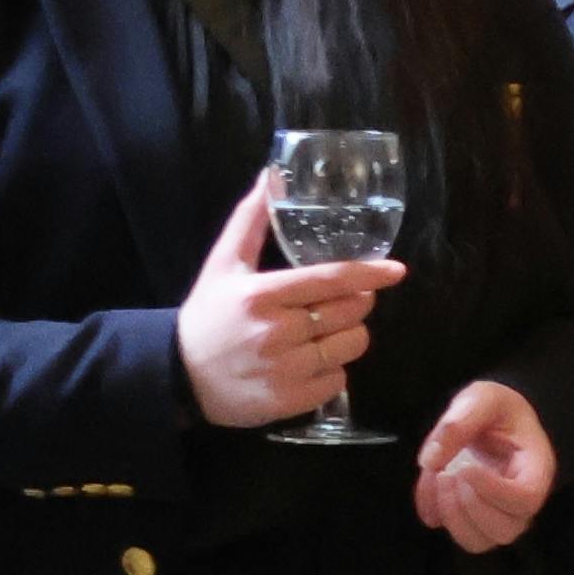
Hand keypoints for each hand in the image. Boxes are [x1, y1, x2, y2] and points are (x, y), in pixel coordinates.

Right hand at [171, 169, 388, 430]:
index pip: (331, 280)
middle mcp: (276, 332)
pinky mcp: (291, 400)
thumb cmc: (207, 316)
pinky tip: (307, 362)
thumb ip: (251, 221)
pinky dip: (332, 370)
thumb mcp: (222, 265)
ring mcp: (286, 369)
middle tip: (336, 303)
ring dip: (347, 336)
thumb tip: (272, 174)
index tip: (397, 271)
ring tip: (321, 333)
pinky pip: (339, 379)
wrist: (176, 377)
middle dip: (354, 304)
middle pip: (350, 312)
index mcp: (261, 296)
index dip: (370, 274)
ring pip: (351, 345)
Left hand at [414, 378, 558, 552]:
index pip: (526, 499)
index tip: (465, 468)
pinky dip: (434, 514)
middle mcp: (521, 501)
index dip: (493, 491)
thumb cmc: (500, 409)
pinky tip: (430, 486)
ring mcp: (498, 514)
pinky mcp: (473, 519)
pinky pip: (455, 533)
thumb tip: (431, 458)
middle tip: (450, 473)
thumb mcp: (485, 398)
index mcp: (536, 469)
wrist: (496, 420)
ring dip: (452, 516)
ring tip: (440, 479)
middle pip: (504, 530)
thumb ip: (461, 419)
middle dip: (469, 506)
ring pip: (480, 541)